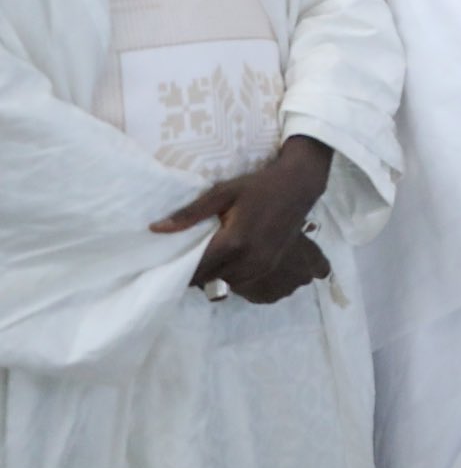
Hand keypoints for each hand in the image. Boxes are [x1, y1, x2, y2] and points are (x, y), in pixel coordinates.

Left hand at [151, 136, 333, 302]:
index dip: (177, 268)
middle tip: (185, 255)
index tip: (164, 262)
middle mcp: (249, 259)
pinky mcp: (269, 266)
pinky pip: (240, 280)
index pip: (197, 268)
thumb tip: (156, 229)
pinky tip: (227, 256)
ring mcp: (262, 266)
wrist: (298, 186)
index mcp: (234, 241)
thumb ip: (190, 214)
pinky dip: (229, 273)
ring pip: (224, 281)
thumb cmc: (258, 186)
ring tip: (207, 255)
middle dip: (194, 271)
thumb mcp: (222, 192)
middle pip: (208, 278)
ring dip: (213, 273)